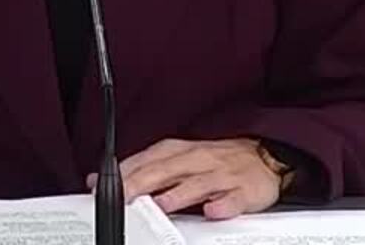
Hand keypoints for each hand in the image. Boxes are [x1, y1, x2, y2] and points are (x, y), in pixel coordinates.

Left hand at [94, 137, 283, 219]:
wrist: (264, 158)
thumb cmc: (215, 161)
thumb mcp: (177, 159)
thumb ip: (142, 170)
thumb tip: (100, 181)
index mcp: (179, 152)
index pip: (147, 160)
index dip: (124, 174)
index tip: (101, 187)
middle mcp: (198, 160)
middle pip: (166, 170)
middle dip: (142, 182)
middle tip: (122, 197)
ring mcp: (222, 175)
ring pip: (198, 183)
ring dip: (179, 194)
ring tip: (161, 205)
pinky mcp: (244, 190)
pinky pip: (233, 198)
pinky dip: (223, 204)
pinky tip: (213, 211)